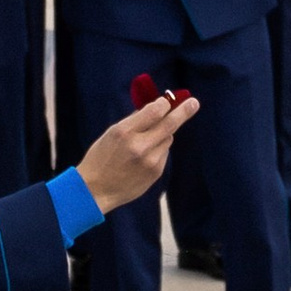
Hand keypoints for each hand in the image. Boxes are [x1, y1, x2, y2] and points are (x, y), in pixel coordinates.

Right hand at [76, 89, 196, 212]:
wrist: (96, 190)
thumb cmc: (100, 158)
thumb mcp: (111, 133)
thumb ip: (133, 121)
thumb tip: (154, 108)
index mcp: (125, 132)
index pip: (154, 111)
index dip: (163, 103)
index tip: (167, 100)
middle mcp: (140, 146)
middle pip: (169, 124)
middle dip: (183, 111)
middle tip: (194, 102)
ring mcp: (150, 161)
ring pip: (168, 138)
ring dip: (163, 133)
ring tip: (147, 140)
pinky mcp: (156, 172)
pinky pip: (164, 153)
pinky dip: (158, 149)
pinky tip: (144, 156)